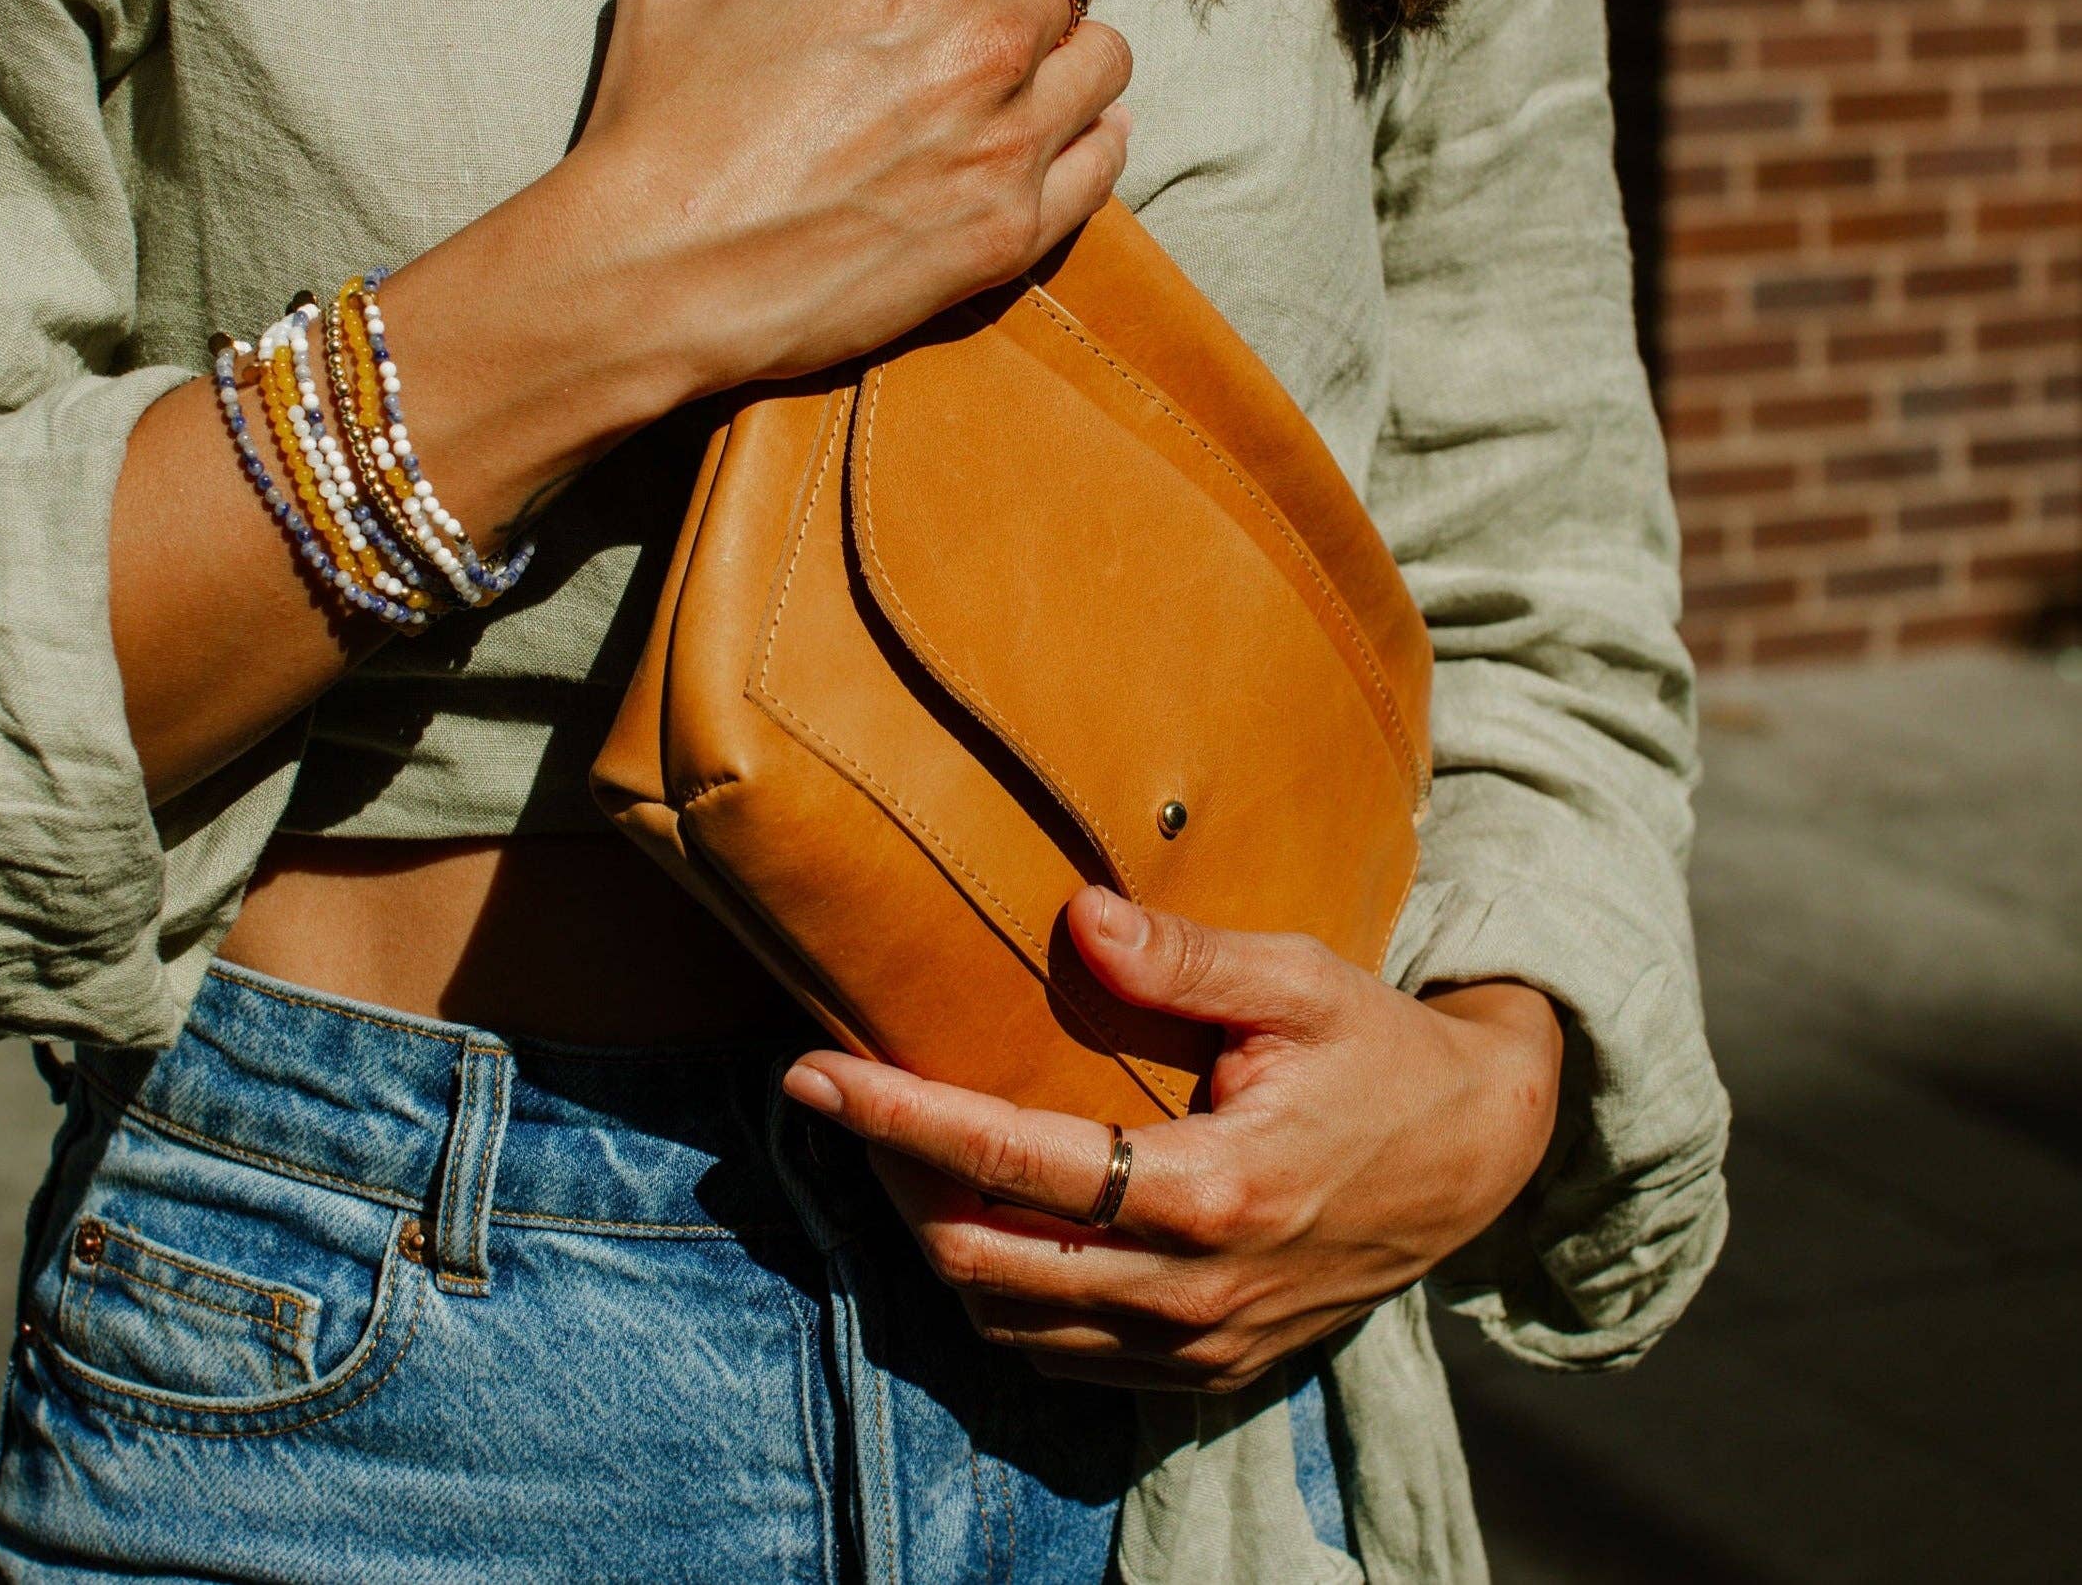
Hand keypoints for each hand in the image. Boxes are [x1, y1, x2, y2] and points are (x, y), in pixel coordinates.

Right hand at [572, 0, 1131, 390]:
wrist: (658, 272)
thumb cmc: (660, 129)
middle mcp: (985, 42)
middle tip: (975, 11)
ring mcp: (1008, 143)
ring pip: (1102, 61)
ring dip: (1067, 55)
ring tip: (1028, 72)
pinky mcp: (1009, 232)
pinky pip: (1102, 166)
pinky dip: (1093, 141)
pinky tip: (1072, 133)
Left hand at [781, 887, 1562, 1392]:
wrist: (1479, 1157)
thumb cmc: (1380, 1052)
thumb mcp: (1298, 982)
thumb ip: (1184, 959)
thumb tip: (1076, 918)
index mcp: (1210, 1190)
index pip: (1009, 1164)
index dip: (894, 1117)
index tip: (811, 1074)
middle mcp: (1193, 1292)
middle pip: (982, 1262)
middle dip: (892, 1184)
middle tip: (844, 1103)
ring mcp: (1201, 1348)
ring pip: (1009, 1327)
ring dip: (938, 1246)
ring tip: (898, 1157)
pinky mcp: (1210, 1372)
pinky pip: (1065, 1361)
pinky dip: (1003, 1299)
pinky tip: (983, 1224)